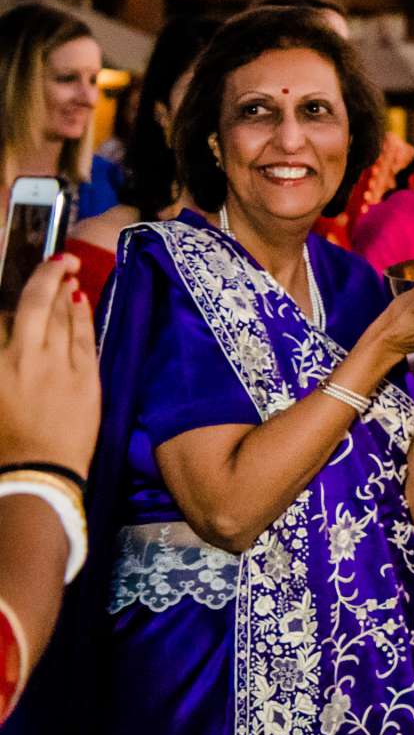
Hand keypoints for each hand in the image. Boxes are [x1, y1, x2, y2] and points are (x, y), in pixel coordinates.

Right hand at [0, 255, 98, 476]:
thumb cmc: (2, 444)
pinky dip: (81, 315)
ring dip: (64, 290)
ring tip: (69, 271)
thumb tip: (7, 330)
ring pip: (60, 316)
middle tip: (58, 258)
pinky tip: (81, 300)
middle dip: (46, 276)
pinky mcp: (84, 378)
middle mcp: (19, 357)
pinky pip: (83, 337)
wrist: (38, 475)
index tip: (19, 279)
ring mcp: (55, 366)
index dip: (8, 298)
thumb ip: (1, 359)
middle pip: (33, 305)